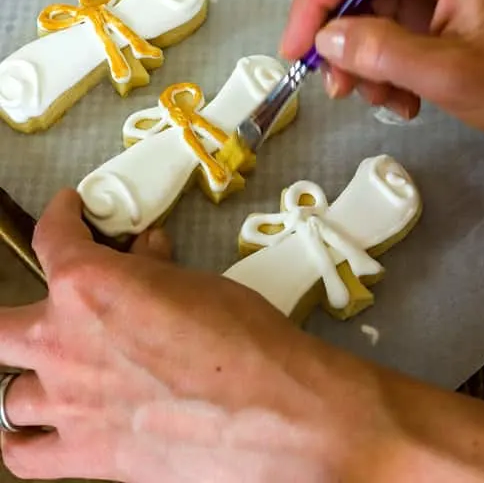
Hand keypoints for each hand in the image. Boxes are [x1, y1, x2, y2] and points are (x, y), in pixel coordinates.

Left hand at [0, 192, 387, 482]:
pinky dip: (25, 442)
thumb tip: (145, 256)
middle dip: (22, 313)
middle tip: (53, 306)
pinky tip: (39, 431)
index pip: (52, 238)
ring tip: (59, 372)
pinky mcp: (84, 456)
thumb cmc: (243, 340)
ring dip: (33, 379)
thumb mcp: (196, 282)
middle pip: (3, 326)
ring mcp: (66, 404)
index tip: (67, 212)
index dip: (59, 217)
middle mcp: (62, 342)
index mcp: (87, 285)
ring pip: (11, 394)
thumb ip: (153, 269)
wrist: (272, 409)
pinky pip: (22, 455)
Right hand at [281, 0, 483, 156]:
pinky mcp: (446, 6)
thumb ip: (381, 52)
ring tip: (385, 100)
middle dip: (345, 38)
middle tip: (338, 88)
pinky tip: (404, 98)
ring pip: (375, 11)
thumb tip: (325, 37)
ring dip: (367, 59)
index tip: (297, 47)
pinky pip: (397, 28)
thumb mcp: (448, 75)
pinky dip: (389, 64)